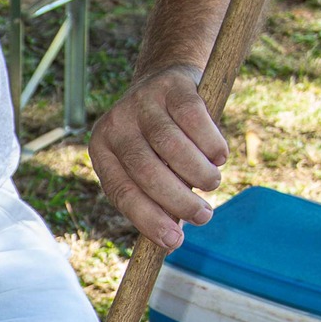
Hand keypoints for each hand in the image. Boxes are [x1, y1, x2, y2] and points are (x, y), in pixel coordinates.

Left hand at [88, 64, 227, 250]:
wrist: (166, 79)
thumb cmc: (156, 139)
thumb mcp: (147, 166)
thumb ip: (154, 198)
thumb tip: (171, 240)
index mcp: (102, 150)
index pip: (122, 192)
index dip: (148, 220)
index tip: (175, 242)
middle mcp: (115, 124)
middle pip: (146, 171)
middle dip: (179, 201)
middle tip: (204, 216)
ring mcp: (142, 102)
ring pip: (172, 147)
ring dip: (198, 174)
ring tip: (212, 184)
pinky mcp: (172, 85)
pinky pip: (195, 120)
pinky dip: (211, 145)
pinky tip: (218, 157)